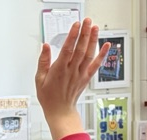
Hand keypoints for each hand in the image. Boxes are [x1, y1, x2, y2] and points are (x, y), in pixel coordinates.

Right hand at [35, 18, 109, 139]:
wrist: (60, 111)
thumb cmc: (49, 97)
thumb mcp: (39, 80)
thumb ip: (43, 62)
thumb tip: (44, 47)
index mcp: (59, 70)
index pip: (67, 49)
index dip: (72, 36)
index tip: (76, 25)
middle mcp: (71, 71)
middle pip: (80, 48)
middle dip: (84, 33)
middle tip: (87, 21)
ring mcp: (80, 74)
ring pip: (88, 54)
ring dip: (93, 40)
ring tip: (94, 27)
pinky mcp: (86, 78)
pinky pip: (96, 65)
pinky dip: (102, 55)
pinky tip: (106, 45)